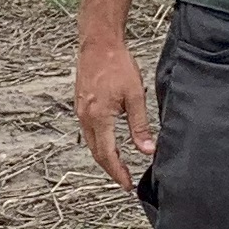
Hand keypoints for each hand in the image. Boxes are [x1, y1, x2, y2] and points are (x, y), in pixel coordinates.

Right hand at [76, 36, 154, 193]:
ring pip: (91, 143)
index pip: (107, 155)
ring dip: (104, 157)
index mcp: (99, 118)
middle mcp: (85, 117)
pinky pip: (88, 131)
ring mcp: (80, 111)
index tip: (127, 185)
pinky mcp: (80, 104)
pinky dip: (98, 143)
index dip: (118, 173)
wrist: (98, 43)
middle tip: (124, 180)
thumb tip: (147, 150)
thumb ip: (140, 126)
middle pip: (97, 153)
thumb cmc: (117, 64)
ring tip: (118, 166)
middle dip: (111, 169)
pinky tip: (108, 142)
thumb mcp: (135, 96)